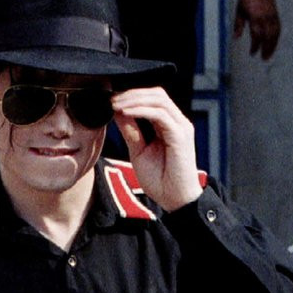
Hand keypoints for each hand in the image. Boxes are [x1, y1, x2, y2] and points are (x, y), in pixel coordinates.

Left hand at [112, 87, 201, 211]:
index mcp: (169, 124)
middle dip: (132, 93)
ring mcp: (181, 127)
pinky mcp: (180, 135)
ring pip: (159, 99)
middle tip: (111, 99)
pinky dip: (141, 110)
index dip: (132, 95)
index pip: (153, 98)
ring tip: (116, 105)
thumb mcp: (139, 151)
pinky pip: (160, 115)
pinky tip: (125, 113)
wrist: (175, 199)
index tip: (111, 100)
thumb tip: (118, 112)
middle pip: (157, 94)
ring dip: (134, 99)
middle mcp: (178, 122)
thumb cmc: (160, 179)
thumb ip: (131, 131)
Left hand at [234, 0, 280, 59]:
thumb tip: (236, 38)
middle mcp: (266, 17)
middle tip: (264, 59)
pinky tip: (274, 43)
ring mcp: (273, 15)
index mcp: (256, 17)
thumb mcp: (239, 11)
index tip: (252, 53)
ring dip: (273, 45)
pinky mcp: (276, 14)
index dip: (255, 46)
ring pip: (275, 33)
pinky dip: (277, 37)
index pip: (257, 35)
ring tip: (269, 54)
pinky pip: (278, 27)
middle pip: (268, 36)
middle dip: (267, 49)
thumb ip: (238, 25)